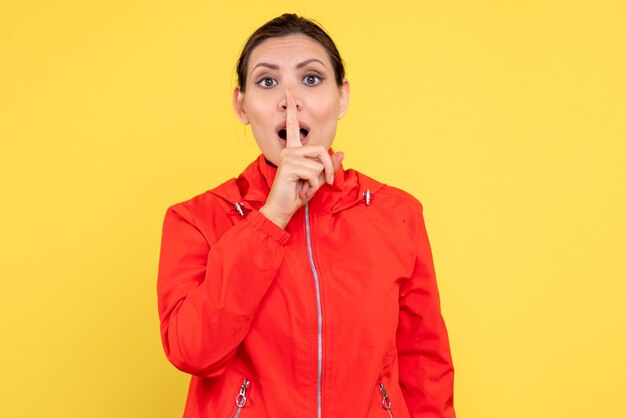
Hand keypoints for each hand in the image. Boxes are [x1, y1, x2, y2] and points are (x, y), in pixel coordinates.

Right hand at [259, 89, 343, 228]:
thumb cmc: (297, 194)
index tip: (289, 92)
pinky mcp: (289, 166)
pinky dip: (314, 184)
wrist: (283, 208)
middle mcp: (289, 150)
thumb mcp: (317, 178)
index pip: (293, 126)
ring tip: (306, 186)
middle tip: (323, 182)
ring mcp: (288, 157)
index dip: (292, 109)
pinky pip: (315, 171)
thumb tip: (342, 152)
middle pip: (322, 149)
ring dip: (319, 178)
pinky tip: (301, 189)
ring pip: (320, 162)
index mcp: (293, 150)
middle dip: (328, 168)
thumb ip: (328, 165)